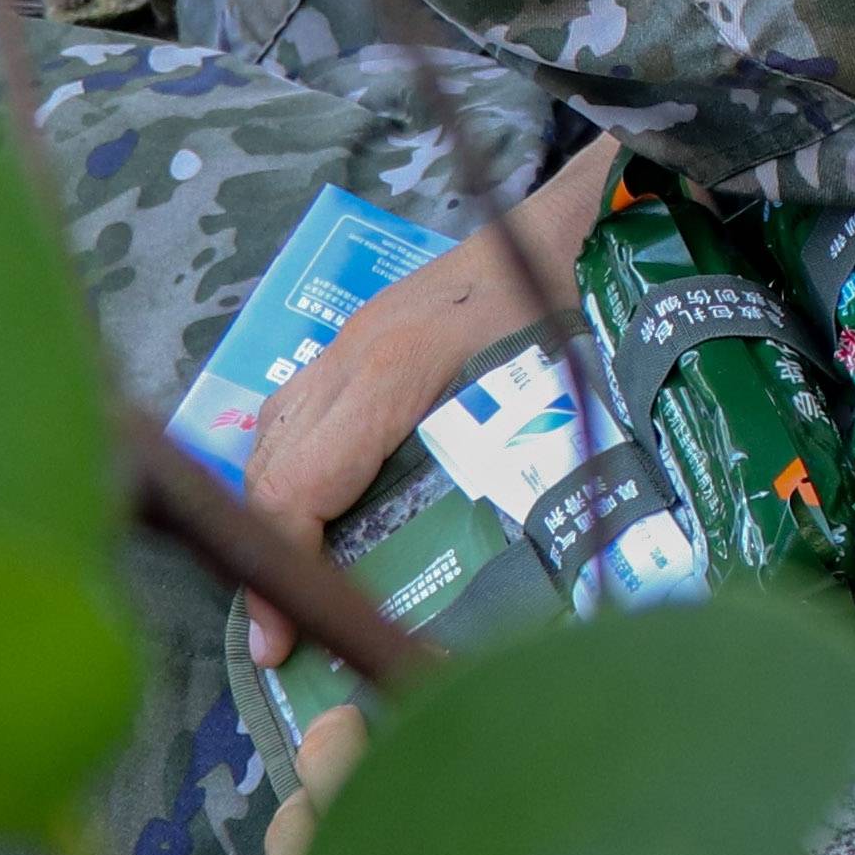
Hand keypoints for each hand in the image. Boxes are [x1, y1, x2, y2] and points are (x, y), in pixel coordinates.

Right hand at [237, 136, 620, 661]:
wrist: (588, 213)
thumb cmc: (578, 297)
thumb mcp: (563, 387)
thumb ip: (543, 479)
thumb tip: (531, 589)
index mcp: (395, 370)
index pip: (300, 485)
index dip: (284, 569)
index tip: (281, 640)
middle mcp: (357, 351)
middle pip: (274, 465)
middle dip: (267, 554)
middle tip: (278, 635)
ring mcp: (356, 336)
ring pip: (276, 431)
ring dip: (272, 510)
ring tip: (290, 582)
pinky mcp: (369, 332)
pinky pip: (301, 403)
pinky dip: (289, 462)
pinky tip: (307, 507)